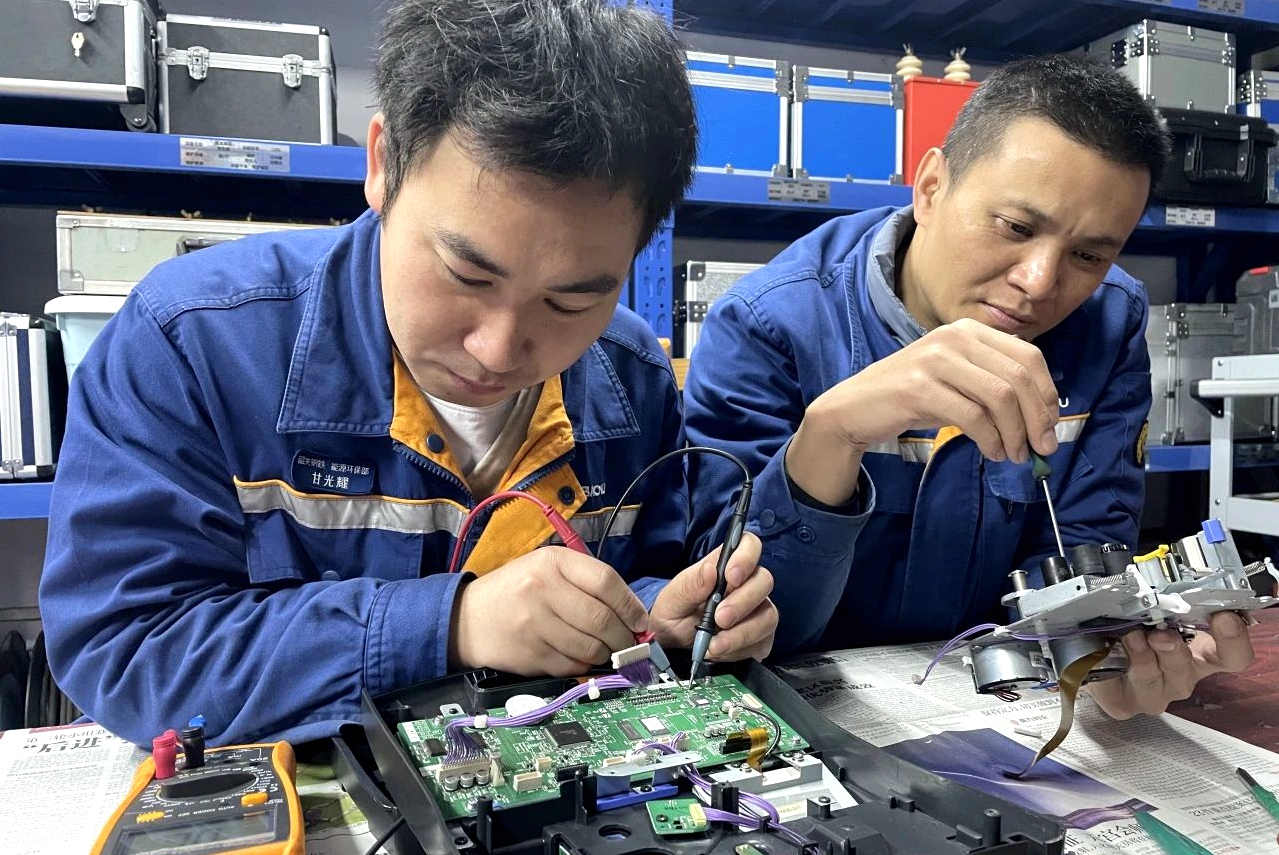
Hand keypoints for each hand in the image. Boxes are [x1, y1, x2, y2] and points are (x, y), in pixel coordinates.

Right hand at [449, 547, 649, 675]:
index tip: (641, 621)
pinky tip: (580, 657)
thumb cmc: (516, 591)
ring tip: (607, 651)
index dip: (631, 605)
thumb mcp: (546, 568)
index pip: (606, 581)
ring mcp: (535, 625)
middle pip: (602, 619)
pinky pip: (573, 665)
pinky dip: (584, 666)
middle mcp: (542, 590)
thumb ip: (586, 582)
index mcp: (552, 562)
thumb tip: (633, 615)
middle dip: (624, 637)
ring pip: (591, 647)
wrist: (467, 619)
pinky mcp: (530, 655)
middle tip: (629, 643)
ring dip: (607, 654)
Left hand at [649, 533, 776, 661]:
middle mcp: (746, 584)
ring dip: (742, 633)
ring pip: (768, 615)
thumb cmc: (673, 613)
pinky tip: (720, 651)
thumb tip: (709, 570)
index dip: (746, 557)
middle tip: (719, 619)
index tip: (730, 576)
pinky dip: (741, 650)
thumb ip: (691, 585)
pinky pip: (763, 642)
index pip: (749, 545)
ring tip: (714, 644)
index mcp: (725, 566)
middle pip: (764, 581)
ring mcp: (757, 611)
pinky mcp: (760, 637)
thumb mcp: (672, 599)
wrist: (672, 645)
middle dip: (742, 602)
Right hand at [787, 318, 1059, 504]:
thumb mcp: (957, 381)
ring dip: (1015, 433)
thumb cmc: (910, 397)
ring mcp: (935, 360)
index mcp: (968, 330)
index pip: (1029, 357)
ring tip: (1013, 455)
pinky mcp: (919, 387)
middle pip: (1018, 377)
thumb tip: (1042, 420)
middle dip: (1037, 419)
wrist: (854, 408)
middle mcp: (953, 337)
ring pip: (999, 397)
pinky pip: (972, 416)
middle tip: (1040, 449)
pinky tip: (991, 452)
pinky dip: (990, 440)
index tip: (1049, 428)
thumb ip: (994, 386)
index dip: (1046, 395)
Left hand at [1085, 612, 1254, 718]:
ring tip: (1130, 637)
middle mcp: (1180, 677)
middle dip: (1173, 650)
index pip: (1234, 656)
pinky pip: (1114, 688)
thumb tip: (1165, 586)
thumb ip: (1167, 604)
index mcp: (1200, 655)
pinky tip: (1102, 655)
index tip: (1223, 617)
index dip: (1233, 639)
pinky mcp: (1122, 703)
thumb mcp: (1155, 612)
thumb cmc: (1133, 628)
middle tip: (1160, 634)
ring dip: (1140, 656)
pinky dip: (1107, 668)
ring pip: (1151, 678)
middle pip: (1186, 668)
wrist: (1099, 655)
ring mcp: (1153, 694)